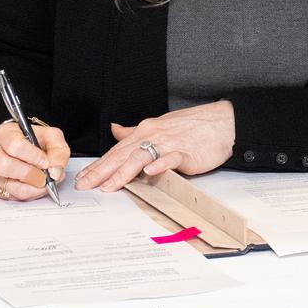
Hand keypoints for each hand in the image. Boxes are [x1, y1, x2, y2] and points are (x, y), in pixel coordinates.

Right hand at [0, 119, 69, 202]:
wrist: (24, 147)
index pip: (14, 146)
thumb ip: (58, 152)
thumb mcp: (52, 137)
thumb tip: (55, 173)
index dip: (32, 157)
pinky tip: (33, 187)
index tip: (45, 163)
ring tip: (43, 183)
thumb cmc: (35, 140)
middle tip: (44, 178)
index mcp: (5, 133)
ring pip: (7, 185)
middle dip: (29, 175)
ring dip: (30, 188)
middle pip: (5, 167)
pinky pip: (8, 196)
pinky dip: (24, 195)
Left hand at [76, 101, 235, 191]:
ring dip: (123, 172)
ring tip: (110, 186)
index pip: (116, 150)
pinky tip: (149, 172)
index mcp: (146, 131)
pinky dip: (159, 165)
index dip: (99, 165)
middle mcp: (153, 135)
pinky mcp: (185, 153)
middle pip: (122, 155)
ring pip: (141, 157)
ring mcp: (169, 144)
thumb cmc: (194, 126)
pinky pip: (170, 158)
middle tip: (85, 185)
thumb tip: (115, 130)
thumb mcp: (160, 124)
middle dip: (102, 171)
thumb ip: (135, 130)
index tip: (83, 178)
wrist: (223, 122)